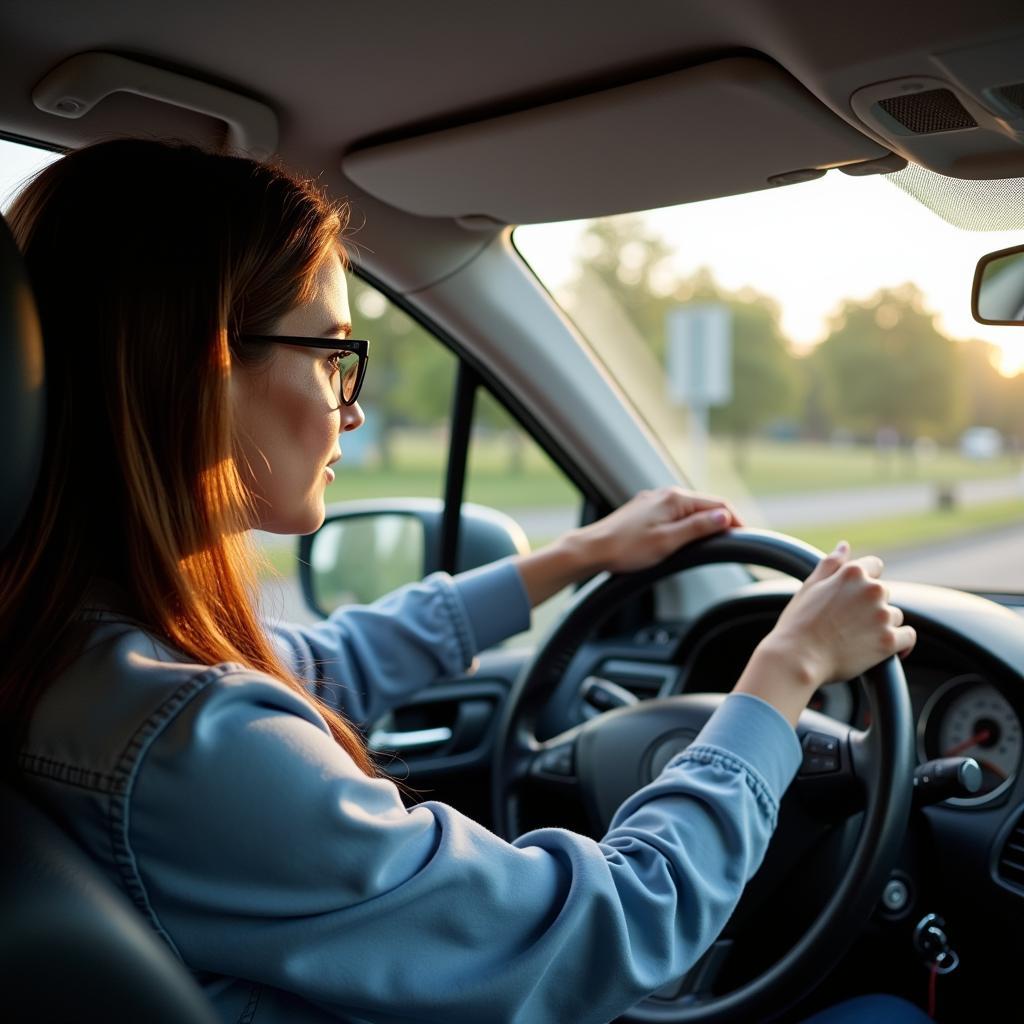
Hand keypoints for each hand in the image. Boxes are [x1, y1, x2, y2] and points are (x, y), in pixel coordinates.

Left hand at [514, 487, 741, 607]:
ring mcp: (653, 502)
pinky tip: (688, 539)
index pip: (718, 505)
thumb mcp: (669, 541)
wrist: (592, 550)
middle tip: (736, 542)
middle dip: (722, 522)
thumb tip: (725, 517)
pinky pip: (675, 515)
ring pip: (690, 511)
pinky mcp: (645, 512)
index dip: (736, 521)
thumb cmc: (626, 548)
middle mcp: (665, 494)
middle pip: (705, 506)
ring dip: (705, 524)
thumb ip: (698, 528)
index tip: (746, 538)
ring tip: (716, 542)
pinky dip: (688, 525)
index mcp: (674, 498)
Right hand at [735, 541, 916, 726]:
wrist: (798, 658)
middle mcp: (872, 590)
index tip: (852, 598)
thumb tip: (845, 546)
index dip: (863, 582)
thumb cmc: (798, 623)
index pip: (874, 566)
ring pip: (894, 616)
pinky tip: (884, 650)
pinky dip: (900, 644)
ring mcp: (882, 615)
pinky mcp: (889, 641)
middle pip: (883, 594)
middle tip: (846, 623)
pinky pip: (907, 637)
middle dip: (870, 606)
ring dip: (882, 625)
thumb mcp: (810, 586)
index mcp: (852, 573)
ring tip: (856, 639)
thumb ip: (831, 564)